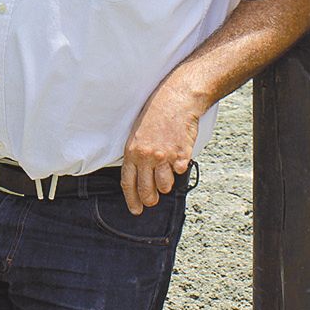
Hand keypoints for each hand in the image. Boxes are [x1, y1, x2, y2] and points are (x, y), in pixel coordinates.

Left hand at [120, 82, 200, 214]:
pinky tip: (178, 155)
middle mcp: (147, 157)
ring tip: (166, 173)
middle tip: (152, 201)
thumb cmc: (156, 114)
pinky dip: (179, 167)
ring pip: (165, 186)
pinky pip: (180, 171)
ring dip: (166, 184)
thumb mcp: (137, 133)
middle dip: (150, 200)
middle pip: (147, 190)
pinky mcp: (181, 155)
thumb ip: (136, 154)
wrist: (176, 100)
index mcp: (132, 151)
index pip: (128, 183)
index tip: (136, 209)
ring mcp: (165, 157)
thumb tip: (140, 174)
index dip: (132, 199)